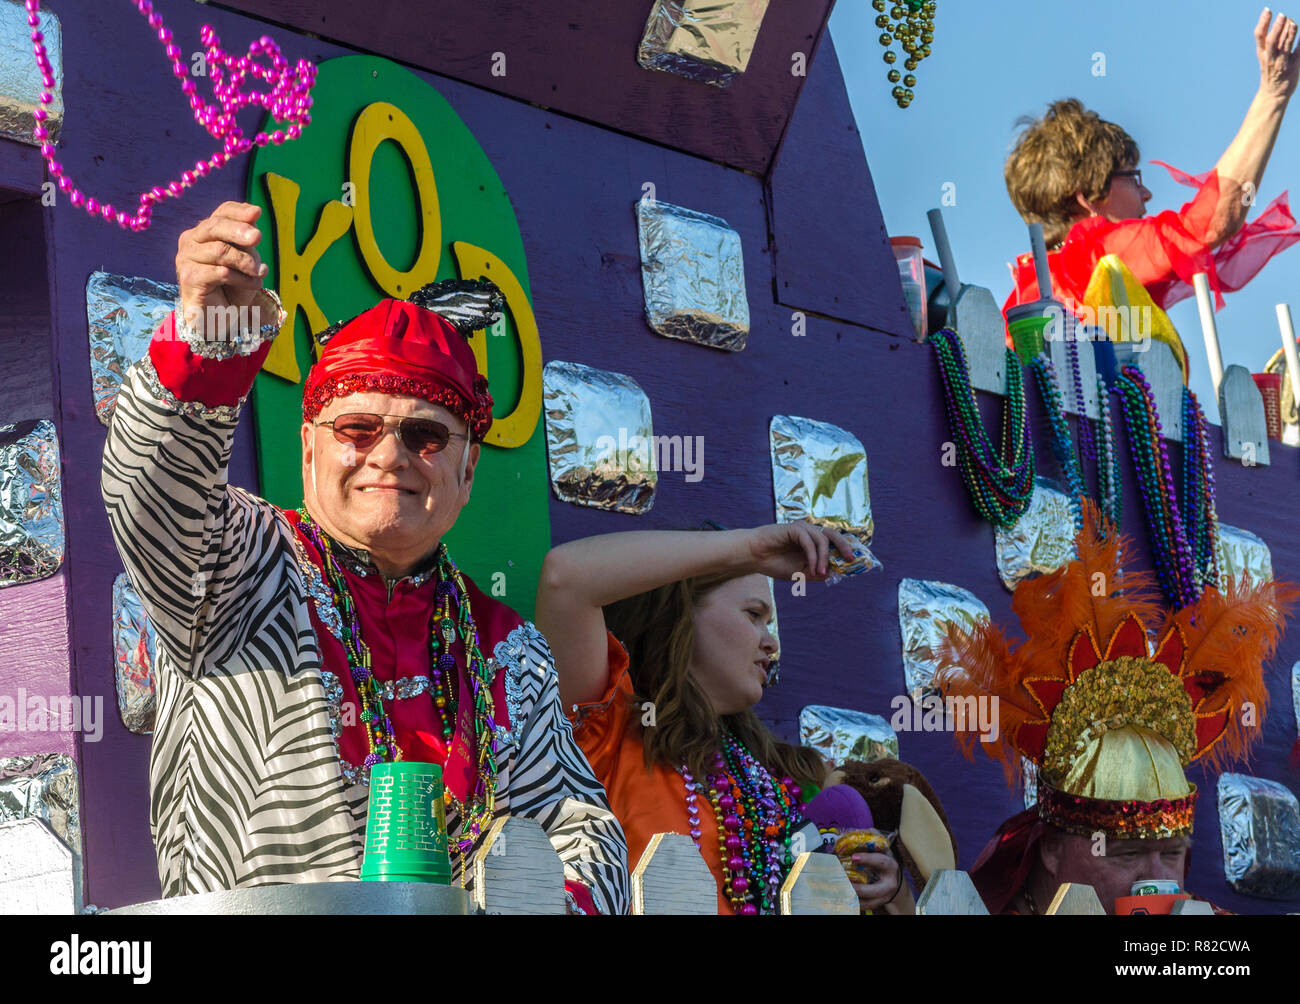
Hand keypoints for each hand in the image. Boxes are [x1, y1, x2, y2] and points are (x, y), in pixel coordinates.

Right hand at [175, 201, 269, 331]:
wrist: (219, 316)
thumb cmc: (234, 286)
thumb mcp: (245, 260)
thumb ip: (246, 241)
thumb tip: (254, 217)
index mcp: (205, 232)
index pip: (221, 213)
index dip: (239, 211)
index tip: (257, 213)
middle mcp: (191, 240)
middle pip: (215, 225)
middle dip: (239, 230)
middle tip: (257, 237)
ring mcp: (186, 258)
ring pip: (220, 250)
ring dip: (246, 262)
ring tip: (259, 273)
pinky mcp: (188, 278)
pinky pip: (220, 272)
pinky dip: (242, 278)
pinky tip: (252, 284)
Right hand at [744, 521, 857, 580]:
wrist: (754, 557)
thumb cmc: (775, 563)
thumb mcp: (800, 572)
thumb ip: (816, 572)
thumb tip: (835, 572)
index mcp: (812, 541)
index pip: (833, 542)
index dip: (845, 550)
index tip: (854, 562)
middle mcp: (810, 533)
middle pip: (833, 535)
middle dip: (844, 546)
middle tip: (850, 559)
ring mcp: (802, 529)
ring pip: (823, 539)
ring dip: (825, 557)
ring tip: (821, 572)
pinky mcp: (794, 529)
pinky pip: (810, 541)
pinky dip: (814, 555)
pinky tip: (812, 567)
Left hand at [844, 850, 906, 912]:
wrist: (894, 881)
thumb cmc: (882, 863)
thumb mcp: (880, 852)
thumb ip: (867, 846)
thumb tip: (846, 837)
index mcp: (890, 866)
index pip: (881, 862)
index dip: (868, 859)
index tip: (853, 857)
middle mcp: (889, 884)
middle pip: (875, 891)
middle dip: (859, 888)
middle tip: (844, 881)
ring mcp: (883, 897)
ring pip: (868, 902)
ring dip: (853, 897)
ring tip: (840, 889)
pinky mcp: (877, 904)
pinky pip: (864, 906)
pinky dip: (853, 902)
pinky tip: (842, 896)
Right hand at [1256, 8, 1298, 99]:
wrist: (1274, 94)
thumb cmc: (1272, 72)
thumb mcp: (1267, 56)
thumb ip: (1275, 40)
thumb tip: (1287, 21)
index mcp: (1262, 53)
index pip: (1259, 36)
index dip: (1263, 22)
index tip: (1268, 10)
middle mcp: (1270, 57)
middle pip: (1271, 40)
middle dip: (1277, 28)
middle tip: (1282, 15)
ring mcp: (1282, 62)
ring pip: (1284, 46)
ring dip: (1289, 33)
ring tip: (1292, 22)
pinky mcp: (1294, 66)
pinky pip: (1298, 51)